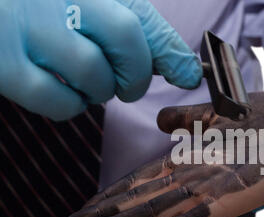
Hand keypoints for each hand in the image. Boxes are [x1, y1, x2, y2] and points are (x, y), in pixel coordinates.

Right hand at [0, 0, 200, 120]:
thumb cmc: (41, 11)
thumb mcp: (87, 7)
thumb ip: (135, 32)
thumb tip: (187, 71)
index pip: (141, 16)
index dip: (171, 51)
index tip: (190, 75)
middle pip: (126, 37)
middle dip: (135, 74)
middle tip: (126, 85)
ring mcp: (27, 26)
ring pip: (93, 74)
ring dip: (98, 90)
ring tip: (80, 79)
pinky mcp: (4, 64)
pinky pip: (59, 101)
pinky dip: (70, 105)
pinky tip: (59, 89)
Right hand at [61, 91, 263, 216]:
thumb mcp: (221, 114)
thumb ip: (190, 120)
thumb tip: (160, 123)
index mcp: (189, 163)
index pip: (141, 182)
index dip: (111, 196)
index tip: (84, 208)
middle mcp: (195, 182)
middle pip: (142, 202)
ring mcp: (214, 194)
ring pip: (161, 214)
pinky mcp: (236, 200)